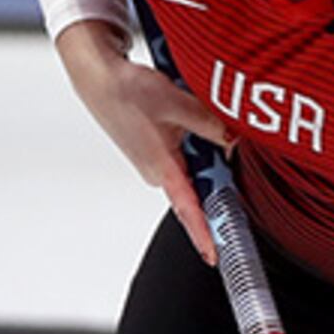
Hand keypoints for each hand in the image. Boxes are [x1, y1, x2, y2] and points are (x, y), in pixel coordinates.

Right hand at [59, 27, 217, 263]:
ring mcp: (155, 163)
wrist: (99, 79)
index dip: (204, 233)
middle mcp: (157, 172)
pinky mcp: (153, 151)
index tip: (215, 254)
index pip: (188, 209)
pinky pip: (183, 156)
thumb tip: (235, 138)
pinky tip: (188, 118)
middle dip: (219, 175)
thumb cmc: (127, 92)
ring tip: (192, 119)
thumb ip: (211, 124)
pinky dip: (194, 143)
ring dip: (205, 151)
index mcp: (162, 167)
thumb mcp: (178, 104)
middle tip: (228, 149)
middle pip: (200, 186)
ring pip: (193, 167)